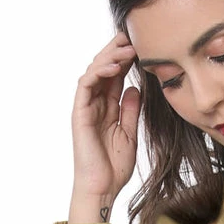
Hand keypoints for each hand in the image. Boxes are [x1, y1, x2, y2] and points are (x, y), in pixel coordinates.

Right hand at [70, 31, 141, 199]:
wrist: (103, 186)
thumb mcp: (129, 133)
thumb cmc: (114, 166)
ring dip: (110, 57)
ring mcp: (86, 106)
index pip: (116, 76)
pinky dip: (99, 72)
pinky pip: (86, 84)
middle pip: (104, 68)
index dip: (127, 60)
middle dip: (117, 51)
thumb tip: (135, 87)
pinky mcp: (80, 112)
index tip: (143, 48)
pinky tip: (114, 66)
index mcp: (107, 107)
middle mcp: (95, 103)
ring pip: (94, 71)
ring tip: (127, 48)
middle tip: (133, 37)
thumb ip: (131, 110)